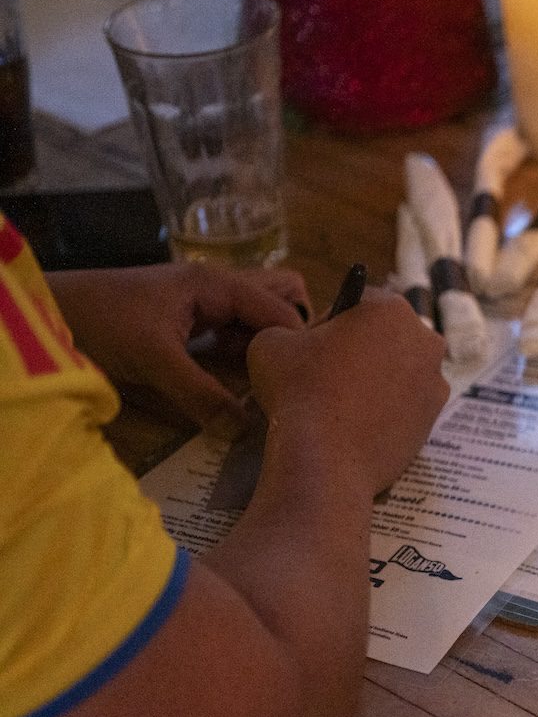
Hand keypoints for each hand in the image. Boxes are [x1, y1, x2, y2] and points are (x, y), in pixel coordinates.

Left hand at [49, 262, 309, 430]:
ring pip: (256, 319)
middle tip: (294, 377)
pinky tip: (243, 385)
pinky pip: (232, 335)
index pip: (282, 310)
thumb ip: (199, 393)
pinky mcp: (188, 323)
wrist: (48, 311)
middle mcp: (217, 290)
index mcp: (217, 285)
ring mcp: (203, 305)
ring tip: (272, 384)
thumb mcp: (153, 359)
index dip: (300, 346)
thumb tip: (244, 431)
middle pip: (280, 299)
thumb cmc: (101, 321)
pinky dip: (243, 356)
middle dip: (292, 336)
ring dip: (267, 348)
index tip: (310, 384)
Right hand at [247, 292, 448, 496]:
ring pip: (398, 371)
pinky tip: (359, 423)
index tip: (313, 346)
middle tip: (327, 375)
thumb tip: (302, 342)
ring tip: (342, 403)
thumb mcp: (271, 341)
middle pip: (385, 337)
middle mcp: (426, 341)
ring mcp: (436, 383)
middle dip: (359, 350)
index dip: (331, 321)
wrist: (327, 459)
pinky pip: (405, 404)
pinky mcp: (435, 419)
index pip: (358, 302)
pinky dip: (387, 409)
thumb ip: (289, 329)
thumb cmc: (300, 389)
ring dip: (375, 379)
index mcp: (392, 310)